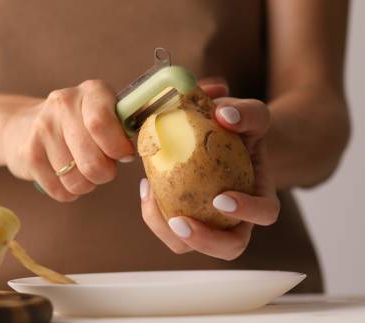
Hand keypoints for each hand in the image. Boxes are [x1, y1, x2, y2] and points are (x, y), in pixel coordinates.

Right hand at [1, 80, 134, 201]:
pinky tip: (66, 178)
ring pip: (75, 179)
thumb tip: (140, 149)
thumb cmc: (81, 125)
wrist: (26, 124)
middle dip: (104, 173)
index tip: (124, 155)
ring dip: (86, 185)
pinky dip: (68, 192)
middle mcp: (63, 103)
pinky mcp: (28, 153)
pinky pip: (58, 189)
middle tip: (105, 170)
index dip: (116, 148)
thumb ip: (124, 128)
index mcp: (91, 91)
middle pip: (91, 159)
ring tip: (83, 172)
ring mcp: (42, 128)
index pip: (101, 123)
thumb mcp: (105, 114)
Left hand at [140, 80, 279, 259]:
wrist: (221, 135)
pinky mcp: (182, 216)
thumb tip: (225, 115)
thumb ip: (245, 113)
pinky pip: (167, 226)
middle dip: (204, 240)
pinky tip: (146, 186)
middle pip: (230, 247)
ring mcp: (208, 222)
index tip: (221, 198)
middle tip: (179, 222)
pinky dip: (153, 211)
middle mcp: (237, 217)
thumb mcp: (250, 115)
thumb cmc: (240, 128)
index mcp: (259, 195)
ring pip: (189, 244)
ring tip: (151, 196)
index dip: (247, 212)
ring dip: (166, 229)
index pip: (266, 214)